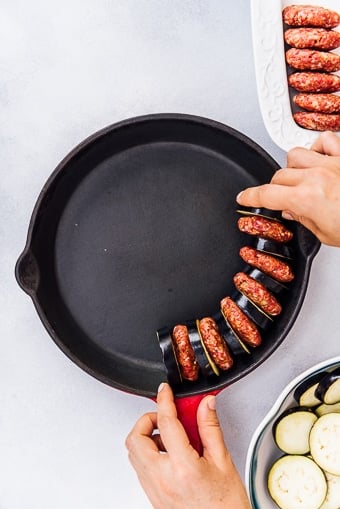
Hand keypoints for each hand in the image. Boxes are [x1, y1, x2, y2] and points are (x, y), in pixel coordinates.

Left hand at [125, 383, 250, 508]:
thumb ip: (210, 428)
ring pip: (134, 453)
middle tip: (165, 416)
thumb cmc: (226, 506)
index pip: (165, 423)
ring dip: (146, 437)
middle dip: (147, 420)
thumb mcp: (223, 461)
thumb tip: (206, 404)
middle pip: (136, 438)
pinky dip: (148, 453)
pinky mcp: (152, 496)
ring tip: (170, 436)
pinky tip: (169, 453)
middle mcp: (162, 479)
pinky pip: (140, 468)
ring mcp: (154, 489)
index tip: (165, 391)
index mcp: (182, 467)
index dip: (164, 401)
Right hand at [236, 131, 339, 245]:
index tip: (244, 197)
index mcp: (307, 199)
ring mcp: (333, 163)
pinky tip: (320, 157)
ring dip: (294, 166)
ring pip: (296, 154)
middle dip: (275, 188)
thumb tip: (290, 210)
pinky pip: (325, 140)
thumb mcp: (326, 235)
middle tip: (282, 198)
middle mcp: (317, 177)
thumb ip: (303, 218)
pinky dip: (319, 147)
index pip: (266, 195)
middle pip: (279, 175)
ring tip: (301, 178)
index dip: (250, 196)